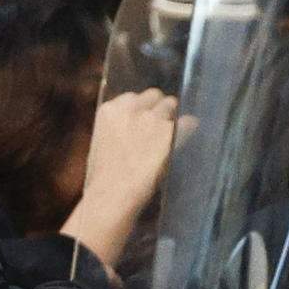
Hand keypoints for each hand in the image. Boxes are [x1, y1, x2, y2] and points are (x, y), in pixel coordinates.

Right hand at [62, 88, 179, 271]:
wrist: (114, 193)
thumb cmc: (102, 179)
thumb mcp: (99, 146)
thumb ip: (115, 131)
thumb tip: (128, 132)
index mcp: (110, 111)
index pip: (132, 97)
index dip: (141, 108)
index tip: (144, 119)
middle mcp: (132, 109)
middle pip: (154, 95)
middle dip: (159, 108)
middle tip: (161, 126)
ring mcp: (152, 119)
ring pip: (172, 105)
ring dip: (172, 118)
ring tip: (173, 134)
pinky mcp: (170, 132)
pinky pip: (188, 122)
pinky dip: (189, 128)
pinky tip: (188, 136)